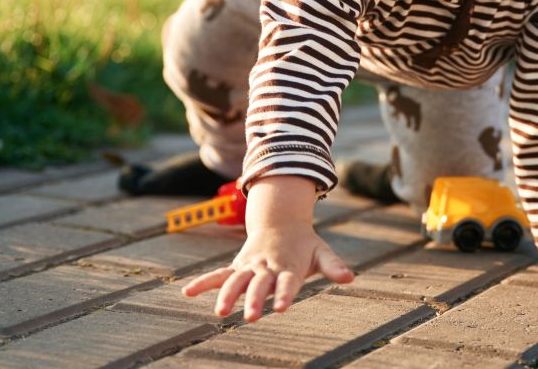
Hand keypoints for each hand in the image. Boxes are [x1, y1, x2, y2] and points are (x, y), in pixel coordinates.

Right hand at [181, 226, 353, 320]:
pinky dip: (203, 282)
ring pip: (236, 280)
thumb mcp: (321, 251)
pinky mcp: (238, 266)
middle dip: (254, 299)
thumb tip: (350, 277)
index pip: (287, 282)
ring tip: (220, 312)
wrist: (281, 220)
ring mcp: (250, 265)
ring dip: (227, 295)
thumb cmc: (304, 243)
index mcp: (288, 264)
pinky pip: (219, 274)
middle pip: (259, 284)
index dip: (284, 294)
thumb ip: (333, 266)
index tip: (280, 308)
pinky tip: (187, 293)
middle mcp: (267, 266)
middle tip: (250, 317)